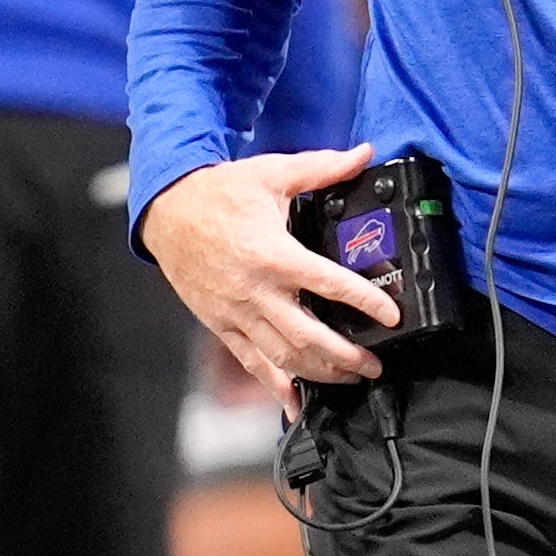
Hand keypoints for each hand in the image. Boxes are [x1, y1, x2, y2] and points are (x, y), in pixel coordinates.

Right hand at [138, 145, 396, 413]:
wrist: (165, 211)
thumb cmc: (218, 192)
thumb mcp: (272, 174)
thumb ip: (322, 167)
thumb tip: (364, 153)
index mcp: (272, 253)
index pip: (328, 283)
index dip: (364, 301)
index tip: (391, 315)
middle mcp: (255, 290)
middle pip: (307, 335)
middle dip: (346, 355)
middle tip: (375, 363)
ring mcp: (236, 312)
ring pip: (282, 355)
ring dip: (319, 372)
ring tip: (351, 377)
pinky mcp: (221, 324)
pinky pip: (250, 362)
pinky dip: (274, 385)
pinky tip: (295, 402)